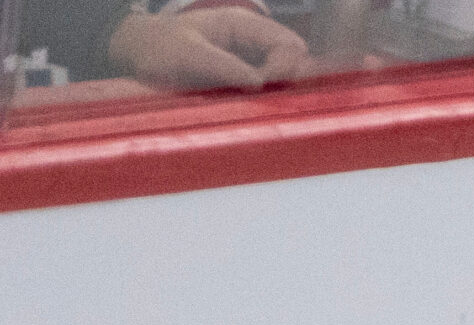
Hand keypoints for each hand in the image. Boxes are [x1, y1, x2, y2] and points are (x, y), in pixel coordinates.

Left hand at [109, 5, 313, 88]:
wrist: (136, 56)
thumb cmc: (157, 49)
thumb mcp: (188, 55)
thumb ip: (225, 66)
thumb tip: (260, 83)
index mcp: (241, 24)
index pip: (289, 45)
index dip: (285, 68)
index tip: (262, 88)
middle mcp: (252, 40)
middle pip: (295, 62)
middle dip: (287, 83)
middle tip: (263, 101)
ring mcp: (251, 61)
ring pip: (287, 80)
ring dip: (278, 95)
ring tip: (255, 107)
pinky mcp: (247, 81)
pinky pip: (271, 92)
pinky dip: (268, 102)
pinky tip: (252, 109)